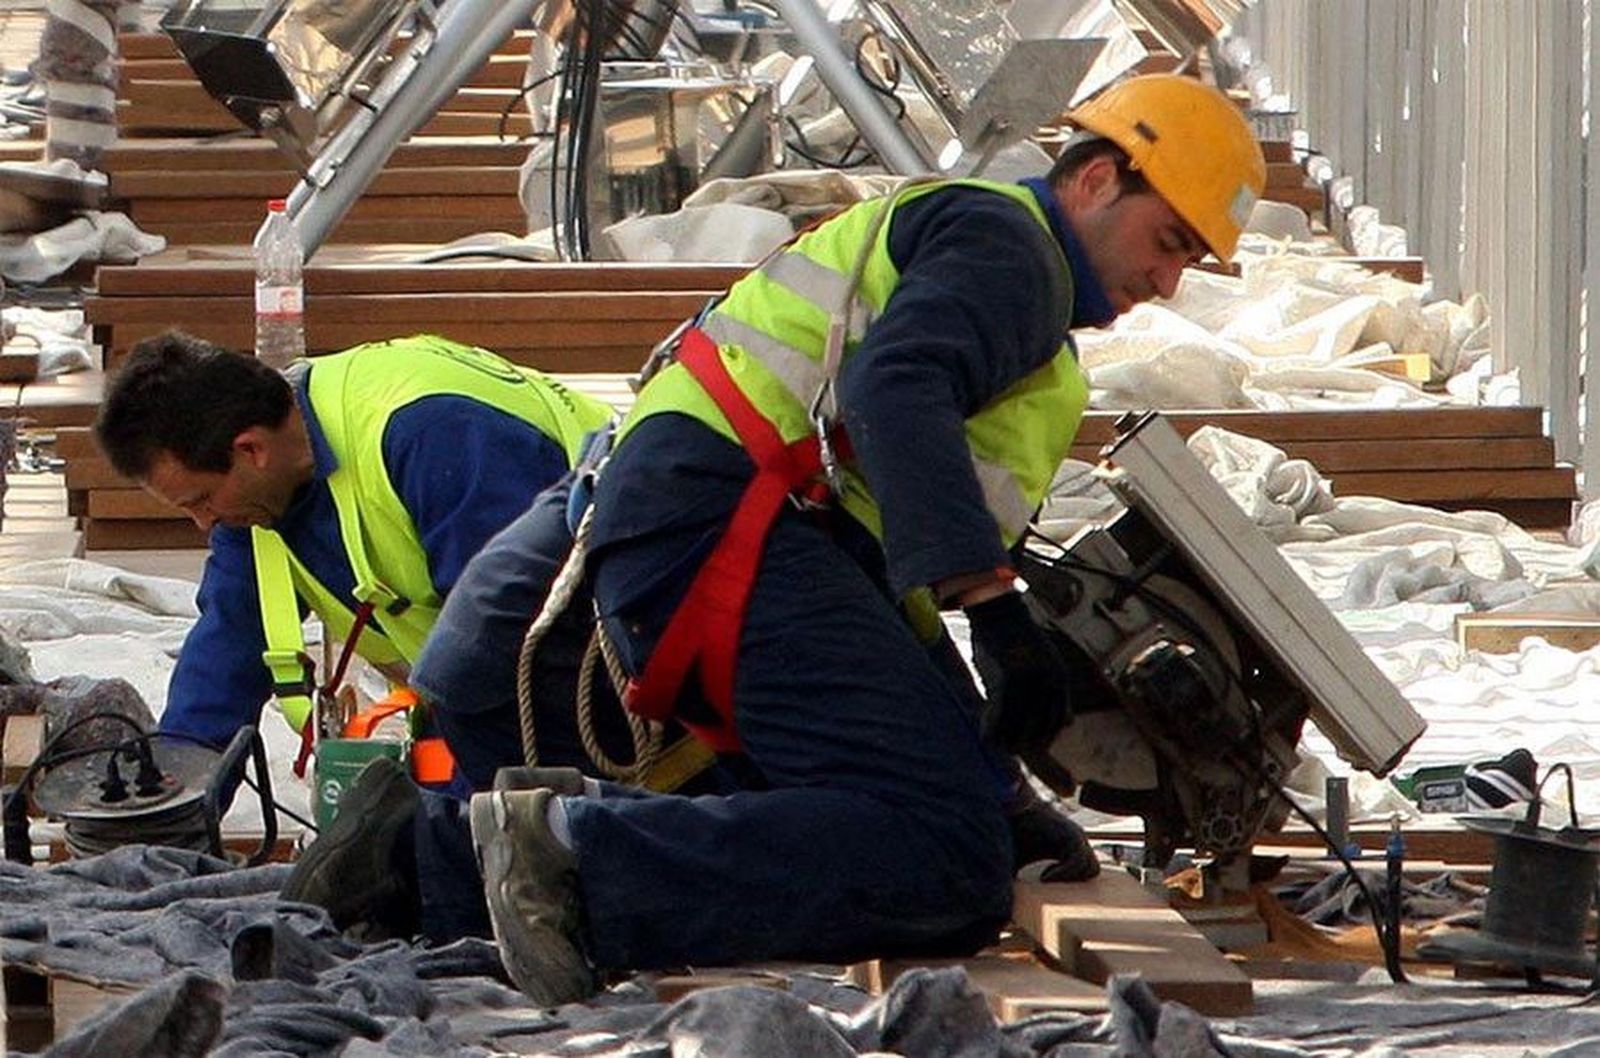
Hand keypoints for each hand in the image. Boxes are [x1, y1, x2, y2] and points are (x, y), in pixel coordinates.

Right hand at [965, 591, 1073, 752]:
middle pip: (1040, 729)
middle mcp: (1047, 684)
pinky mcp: (1004, 682)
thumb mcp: (1047, 664)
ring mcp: (1026, 684)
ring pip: (1017, 727)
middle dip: (1025, 742)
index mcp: (1060, 679)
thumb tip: (1069, 722)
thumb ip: (1057, 694)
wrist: (999, 612)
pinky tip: (986, 735)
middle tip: (1010, 747)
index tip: (1032, 744)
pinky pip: (999, 717)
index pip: (1059, 722)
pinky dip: (991, 729)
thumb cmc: (1019, 639)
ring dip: (1006, 739)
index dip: (1045, 737)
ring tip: (996, 742)